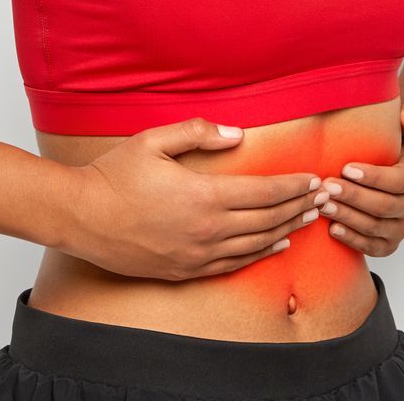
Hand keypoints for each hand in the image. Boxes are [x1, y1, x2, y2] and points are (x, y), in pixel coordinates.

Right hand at [60, 117, 326, 280]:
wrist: (78, 217)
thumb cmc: (113, 176)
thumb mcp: (154, 140)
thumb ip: (199, 132)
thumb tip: (238, 134)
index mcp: (204, 196)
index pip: (264, 192)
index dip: (293, 186)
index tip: (314, 179)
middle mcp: (206, 230)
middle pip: (267, 219)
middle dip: (300, 206)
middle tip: (326, 197)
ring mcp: (196, 255)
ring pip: (256, 244)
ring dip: (287, 230)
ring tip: (311, 218)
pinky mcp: (184, 271)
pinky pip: (233, 264)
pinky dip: (261, 254)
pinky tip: (277, 246)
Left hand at [320, 102, 403, 257]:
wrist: (382, 176)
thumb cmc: (386, 148)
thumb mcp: (398, 129)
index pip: (399, 180)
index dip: (373, 177)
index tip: (345, 168)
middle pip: (384, 206)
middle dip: (353, 197)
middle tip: (327, 187)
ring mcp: (402, 227)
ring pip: (376, 228)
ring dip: (348, 217)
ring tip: (323, 205)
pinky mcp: (388, 245)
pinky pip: (372, 247)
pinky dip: (352, 240)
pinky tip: (332, 228)